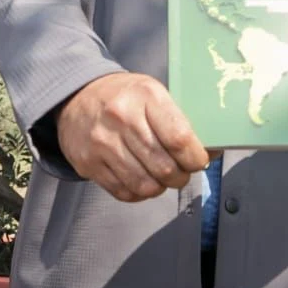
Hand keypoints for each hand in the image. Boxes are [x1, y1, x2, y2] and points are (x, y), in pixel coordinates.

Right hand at [57, 72, 209, 201]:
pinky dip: (140, 193)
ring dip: (161, 187)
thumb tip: (212, 150)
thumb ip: (179, 120)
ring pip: (145, 185)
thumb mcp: (153, 93)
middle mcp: (122, 118)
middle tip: (182, 172)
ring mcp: (102, 143)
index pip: (179, 138)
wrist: (76, 97)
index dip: (196, 158)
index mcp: (146, 95)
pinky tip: (142, 180)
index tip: (199, 160)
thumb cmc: (126, 96)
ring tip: (162, 177)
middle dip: (181, 176)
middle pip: (164, 167)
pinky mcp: (88, 164)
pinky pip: (124, 192)